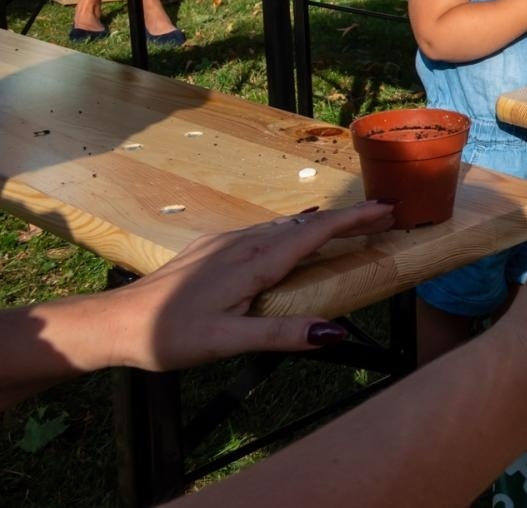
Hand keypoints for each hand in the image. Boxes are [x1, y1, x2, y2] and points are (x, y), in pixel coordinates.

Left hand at [107, 201, 395, 370]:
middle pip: (306, 223)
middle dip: (347, 218)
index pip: (316, 232)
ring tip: (349, 225)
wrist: (113, 323)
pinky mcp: (212, 249)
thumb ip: (282, 335)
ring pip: (284, 225)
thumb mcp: (228, 342)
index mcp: (255, 263)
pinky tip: (292, 234)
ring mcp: (226, 243)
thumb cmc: (168, 336)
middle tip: (384, 216)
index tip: (387, 209)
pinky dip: (293, 229)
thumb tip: (337, 332)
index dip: (354, 219)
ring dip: (321, 223)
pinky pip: (264, 231)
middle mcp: (244, 244)